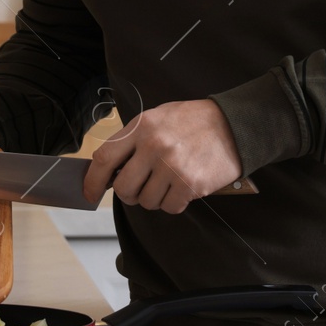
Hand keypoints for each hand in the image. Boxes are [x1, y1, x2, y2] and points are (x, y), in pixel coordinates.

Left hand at [83, 100, 242, 214]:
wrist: (235, 124)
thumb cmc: (195, 122)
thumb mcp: (159, 118)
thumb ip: (134, 141)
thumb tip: (110, 171)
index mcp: (142, 127)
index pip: (104, 158)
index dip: (92, 181)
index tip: (90, 193)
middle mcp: (154, 146)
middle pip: (124, 188)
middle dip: (130, 194)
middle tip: (142, 188)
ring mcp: (172, 166)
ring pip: (147, 201)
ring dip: (156, 198)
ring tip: (170, 181)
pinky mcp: (190, 184)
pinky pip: (170, 207)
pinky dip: (175, 203)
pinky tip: (184, 187)